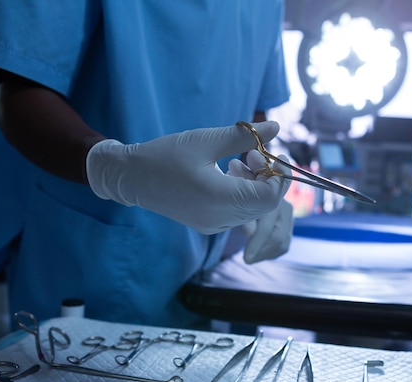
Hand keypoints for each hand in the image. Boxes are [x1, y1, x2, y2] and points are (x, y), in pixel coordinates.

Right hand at [85, 122, 290, 234]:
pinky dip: (242, 192)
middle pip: (264, 205)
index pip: (269, 198)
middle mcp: (220, 218)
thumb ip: (243, 136)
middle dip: (267, 178)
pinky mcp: (208, 223)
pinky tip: (227, 172)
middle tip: (253, 152)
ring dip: (254, 184)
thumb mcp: (206, 140)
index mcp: (220, 199)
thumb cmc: (165, 155)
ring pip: (252, 209)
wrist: (132, 177)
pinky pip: (238, 212)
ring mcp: (214, 225)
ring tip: (238, 160)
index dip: (279, 176)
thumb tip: (275, 126)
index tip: (273, 152)